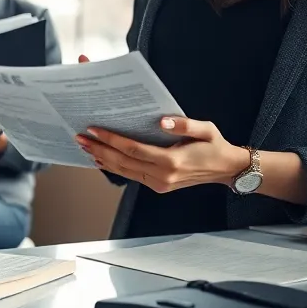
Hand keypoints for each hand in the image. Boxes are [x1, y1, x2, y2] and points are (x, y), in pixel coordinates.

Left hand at [76, 117, 248, 192]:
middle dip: (99, 149)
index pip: (133, 150)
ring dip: (102, 159)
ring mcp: (159, 184)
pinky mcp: (158, 186)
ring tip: (85, 147)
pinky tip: (101, 160)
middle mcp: (163, 176)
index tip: (94, 130)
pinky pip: (131, 176)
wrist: (226, 169)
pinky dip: (114, 168)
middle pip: (123, 162)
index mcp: (172, 161)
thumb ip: (185, 125)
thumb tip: (162, 121)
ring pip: (124, 172)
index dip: (112, 140)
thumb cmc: (215, 146)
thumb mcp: (206, 129)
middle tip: (80, 138)